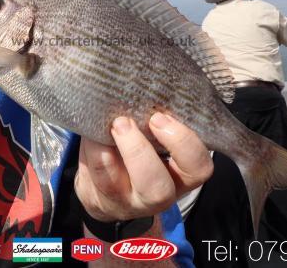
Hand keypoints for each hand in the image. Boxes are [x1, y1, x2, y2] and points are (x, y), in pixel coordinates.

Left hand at [75, 112, 213, 220]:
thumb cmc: (142, 149)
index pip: (198, 168)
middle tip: (123, 122)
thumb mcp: (158, 139)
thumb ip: (160, 120)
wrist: (108, 186)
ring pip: (111, 183)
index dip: (182, 142)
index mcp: (181, 177)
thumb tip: (148, 83)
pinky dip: (88, 149)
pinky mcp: (97, 203)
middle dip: (137, 151)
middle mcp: (156, 197)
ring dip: (102, 148)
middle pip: (157, 188)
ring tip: (102, 124)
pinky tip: (90, 132)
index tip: (159, 116)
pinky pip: (89, 177)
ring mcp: (124, 203)